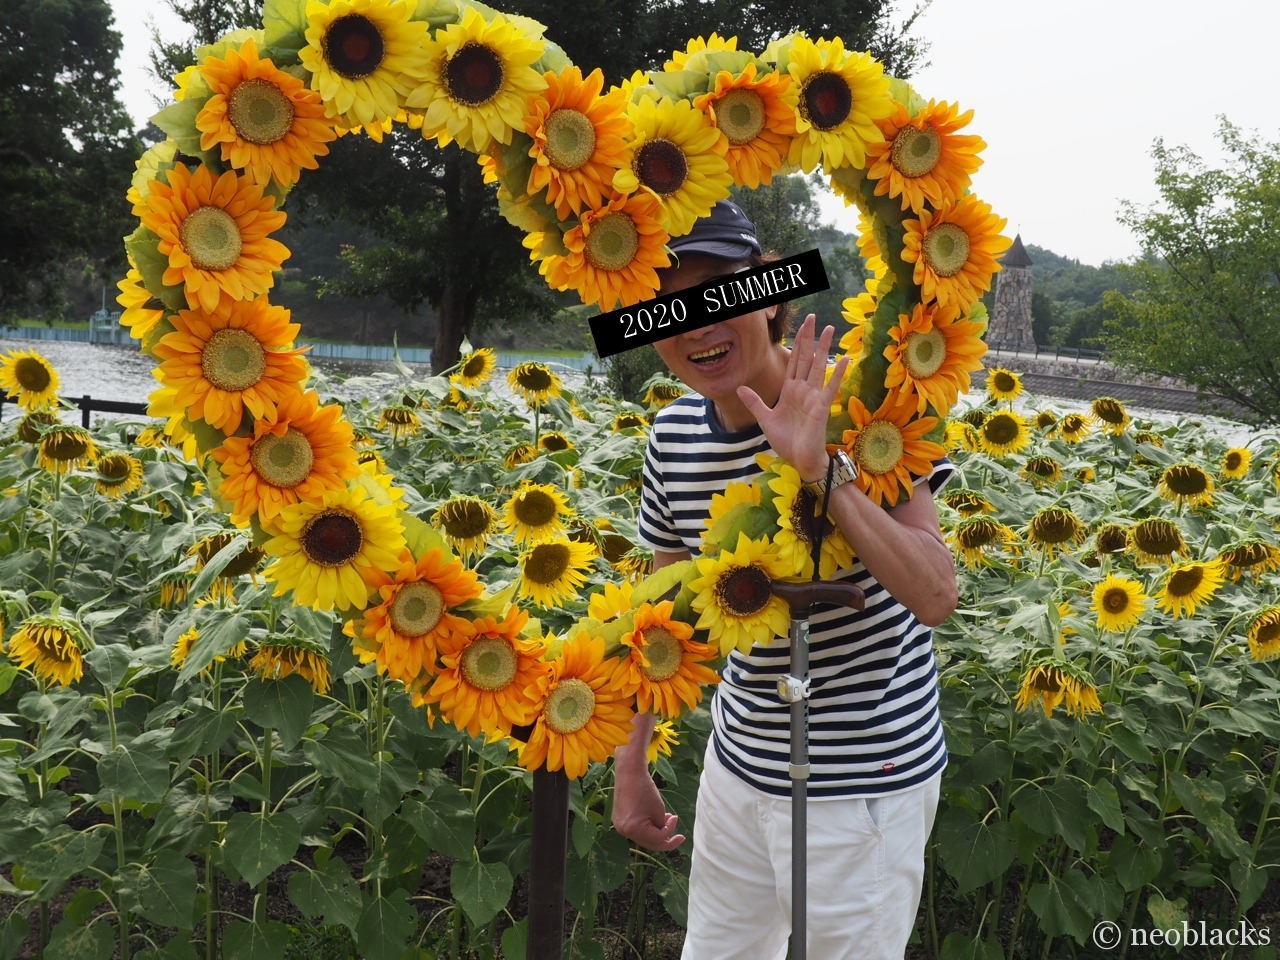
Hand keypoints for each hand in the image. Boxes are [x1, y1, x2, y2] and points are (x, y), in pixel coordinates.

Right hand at [611, 763, 685, 850]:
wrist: (629, 773)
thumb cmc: (645, 789)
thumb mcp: (658, 809)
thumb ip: (662, 826)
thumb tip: (664, 835)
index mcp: (633, 829)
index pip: (657, 838)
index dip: (669, 830)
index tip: (675, 817)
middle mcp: (623, 831)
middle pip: (648, 843)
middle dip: (664, 838)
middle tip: (679, 837)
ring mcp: (620, 826)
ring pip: (643, 836)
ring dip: (656, 832)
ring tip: (666, 820)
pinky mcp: (619, 820)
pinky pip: (636, 829)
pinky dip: (647, 827)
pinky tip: (655, 819)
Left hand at [738, 314, 847, 481]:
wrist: (800, 461)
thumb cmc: (787, 441)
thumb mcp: (765, 419)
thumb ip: (755, 402)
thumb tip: (739, 388)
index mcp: (790, 390)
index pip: (793, 361)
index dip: (797, 343)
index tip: (802, 326)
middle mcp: (803, 390)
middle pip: (805, 358)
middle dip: (808, 338)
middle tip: (813, 317)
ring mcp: (813, 397)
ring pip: (817, 367)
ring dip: (823, 348)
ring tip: (829, 329)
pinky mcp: (821, 408)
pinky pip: (830, 388)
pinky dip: (836, 374)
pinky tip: (843, 359)